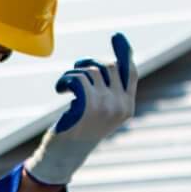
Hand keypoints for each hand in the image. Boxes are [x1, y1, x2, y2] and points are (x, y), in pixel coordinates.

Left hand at [27, 31, 134, 186]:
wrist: (66, 155)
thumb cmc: (80, 131)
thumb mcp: (100, 111)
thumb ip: (109, 91)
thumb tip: (110, 62)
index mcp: (127, 106)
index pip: (130, 73)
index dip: (124, 53)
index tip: (117, 36)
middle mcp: (120, 105)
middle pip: (109, 67)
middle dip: (89, 64)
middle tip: (75, 71)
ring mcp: (106, 106)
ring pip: (90, 71)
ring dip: (73, 74)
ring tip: (65, 86)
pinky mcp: (87, 106)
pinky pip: (77, 78)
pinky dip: (65, 80)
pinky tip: (60, 90)